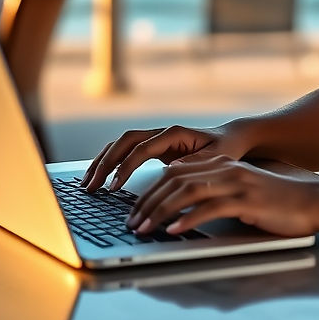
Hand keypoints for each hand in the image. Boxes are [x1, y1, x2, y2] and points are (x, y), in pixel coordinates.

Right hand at [80, 124, 248, 192]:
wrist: (231, 139)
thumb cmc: (224, 150)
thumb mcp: (214, 160)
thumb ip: (193, 165)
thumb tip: (170, 171)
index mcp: (174, 133)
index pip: (141, 148)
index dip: (125, 167)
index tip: (114, 187)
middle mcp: (161, 133)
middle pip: (124, 142)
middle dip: (105, 163)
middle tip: (91, 187)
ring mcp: (155, 138)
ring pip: (120, 144)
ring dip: (102, 162)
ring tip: (87, 184)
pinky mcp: (154, 147)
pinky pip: (125, 151)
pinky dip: (110, 163)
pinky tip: (99, 179)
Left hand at [125, 155, 318, 237]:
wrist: (314, 202)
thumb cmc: (279, 203)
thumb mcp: (242, 192)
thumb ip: (216, 195)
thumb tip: (184, 211)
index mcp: (222, 165)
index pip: (176, 172)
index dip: (151, 190)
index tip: (136, 210)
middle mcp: (226, 169)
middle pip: (175, 180)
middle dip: (148, 202)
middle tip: (132, 222)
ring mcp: (236, 183)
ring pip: (187, 192)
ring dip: (160, 211)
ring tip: (145, 228)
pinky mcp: (247, 201)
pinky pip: (210, 208)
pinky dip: (188, 220)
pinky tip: (173, 231)